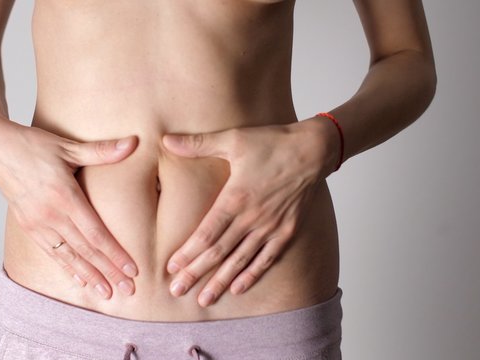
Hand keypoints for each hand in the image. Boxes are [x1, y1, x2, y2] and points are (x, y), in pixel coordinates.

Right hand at [0, 114, 139, 299]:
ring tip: (106, 293)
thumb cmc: (33, 144)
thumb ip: (102, 151)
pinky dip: (67, 267)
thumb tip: (132, 143)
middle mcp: (50, 215)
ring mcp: (37, 223)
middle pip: (85, 250)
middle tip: (128, 289)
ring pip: (68, 256)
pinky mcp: (28, 226)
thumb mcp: (68, 146)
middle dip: (108, 271)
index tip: (132, 269)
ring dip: (89, 276)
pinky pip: (51, 252)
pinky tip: (80, 279)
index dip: (115, 254)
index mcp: (64, 196)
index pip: (96, 234)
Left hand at [162, 118, 339, 306]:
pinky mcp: (286, 231)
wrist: (313, 150)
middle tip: (177, 291)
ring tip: (204, 299)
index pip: (206, 234)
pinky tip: (237, 288)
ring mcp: (271, 227)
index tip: (171, 267)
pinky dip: (251, 274)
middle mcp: (252, 218)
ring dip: (220, 281)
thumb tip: (166, 139)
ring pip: (240, 261)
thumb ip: (198, 144)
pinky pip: (266, 259)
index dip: (188, 253)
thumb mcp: (233, 138)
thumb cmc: (272, 142)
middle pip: (219, 253)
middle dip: (196, 273)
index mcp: (236, 198)